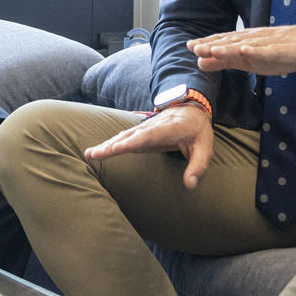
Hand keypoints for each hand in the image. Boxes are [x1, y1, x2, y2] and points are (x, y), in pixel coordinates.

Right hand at [85, 105, 215, 188]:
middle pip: (129, 136)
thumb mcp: (205, 149)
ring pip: (123, 136)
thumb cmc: (198, 131)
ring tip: (90, 154)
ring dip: (107, 144)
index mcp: (168, 130)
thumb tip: (190, 185)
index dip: (130, 142)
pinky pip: (124, 137)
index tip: (115, 148)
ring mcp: (145, 128)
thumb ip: (198, 167)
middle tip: (93, 154)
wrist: (192, 110)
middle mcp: (152, 127)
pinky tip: (99, 150)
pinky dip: (110, 143)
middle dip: (111, 145)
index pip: (146, 137)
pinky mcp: (141, 132)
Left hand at [188, 24, 295, 77]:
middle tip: (194, 47)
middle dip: (214, 44)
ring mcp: (276, 42)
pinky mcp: (292, 49)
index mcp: (250, 41)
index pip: (226, 42)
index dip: (208, 44)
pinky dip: (260, 51)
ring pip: (251, 45)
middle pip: (235, 41)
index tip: (188, 46)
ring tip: (214, 49)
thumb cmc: (285, 51)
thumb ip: (227, 62)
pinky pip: (274, 51)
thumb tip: (199, 62)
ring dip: (232, 47)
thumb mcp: (252, 60)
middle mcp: (260, 38)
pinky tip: (247, 51)